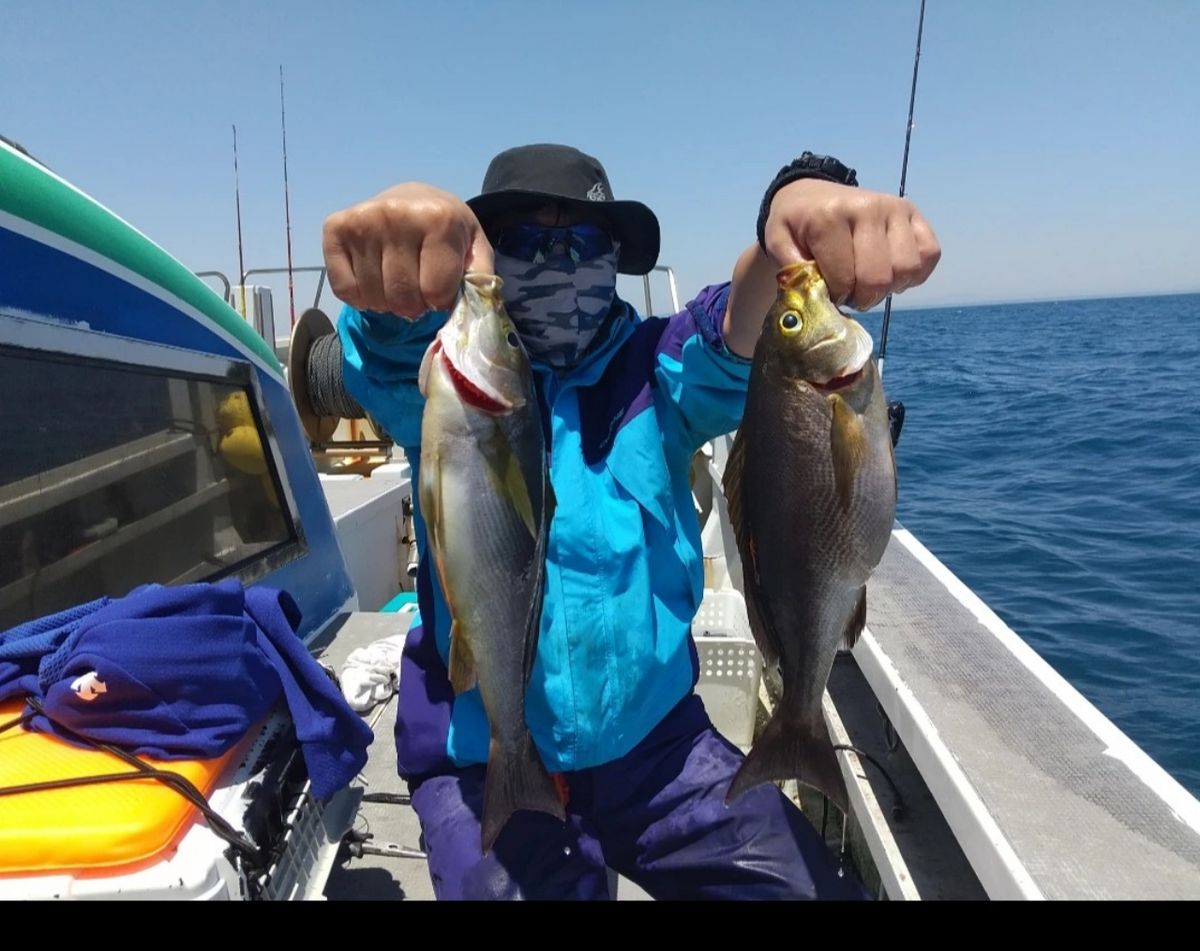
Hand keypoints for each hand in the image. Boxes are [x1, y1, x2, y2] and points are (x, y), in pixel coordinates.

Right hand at [322, 183, 493, 318]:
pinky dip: (360, 297)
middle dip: (414, 306)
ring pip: (374, 298)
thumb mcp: (474, 248)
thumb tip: (470, 316)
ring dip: (387, 303)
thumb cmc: (447, 230)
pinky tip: (373, 279)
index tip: (441, 288)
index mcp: (437, 219)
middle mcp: (396, 214)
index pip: (435, 292)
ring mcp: (362, 221)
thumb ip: (479, 279)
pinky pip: (345, 290)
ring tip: (397, 282)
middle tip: (417, 290)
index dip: (441, 301)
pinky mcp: (335, 228)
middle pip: (402, 298)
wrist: (415, 198)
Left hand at [762, 179, 940, 309]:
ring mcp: (894, 207)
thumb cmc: (796, 226)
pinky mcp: (913, 212)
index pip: (843, 280)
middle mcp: (867, 207)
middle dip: (862, 298)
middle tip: (848, 293)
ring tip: (868, 281)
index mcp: (829, 217)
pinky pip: (929, 254)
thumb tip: (815, 296)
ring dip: (889, 288)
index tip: (827, 292)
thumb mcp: (777, 244)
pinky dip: (914, 273)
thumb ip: (791, 271)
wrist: (811, 195)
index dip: (836, 297)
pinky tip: (891, 272)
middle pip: (878, 279)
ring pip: (907, 269)